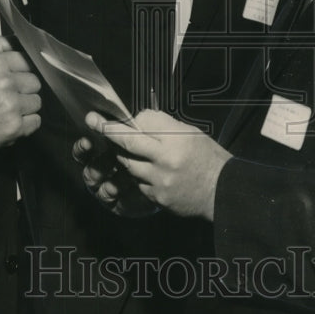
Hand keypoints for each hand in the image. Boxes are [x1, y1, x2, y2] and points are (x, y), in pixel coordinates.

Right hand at [0, 37, 40, 153]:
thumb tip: (17, 39)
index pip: (27, 61)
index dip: (20, 71)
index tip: (13, 78)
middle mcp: (6, 83)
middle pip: (34, 82)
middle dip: (24, 88)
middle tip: (9, 95)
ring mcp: (12, 106)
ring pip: (36, 101)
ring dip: (25, 106)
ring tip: (8, 109)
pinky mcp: (14, 126)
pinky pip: (35, 121)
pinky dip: (26, 123)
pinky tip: (11, 121)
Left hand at [84, 110, 230, 220]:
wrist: (222, 191)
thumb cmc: (208, 158)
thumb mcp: (190, 132)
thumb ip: (163, 127)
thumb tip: (138, 121)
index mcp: (176, 139)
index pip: (142, 123)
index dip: (126, 120)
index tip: (108, 115)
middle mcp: (165, 160)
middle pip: (128, 143)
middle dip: (108, 131)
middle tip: (92, 121)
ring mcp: (159, 181)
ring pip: (128, 165)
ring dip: (123, 155)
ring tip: (123, 149)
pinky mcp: (157, 198)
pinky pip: (138, 183)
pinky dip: (137, 175)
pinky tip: (144, 171)